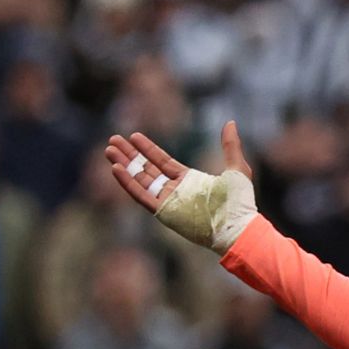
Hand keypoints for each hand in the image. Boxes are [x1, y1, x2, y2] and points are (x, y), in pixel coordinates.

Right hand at [105, 122, 258, 254]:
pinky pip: (141, 196)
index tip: (133, 136)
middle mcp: (175, 190)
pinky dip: (128, 183)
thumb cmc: (239, 203)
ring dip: (124, 165)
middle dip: (129, 155)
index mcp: (189, 180)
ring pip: (140, 180)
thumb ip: (230, 146)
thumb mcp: (236, 168)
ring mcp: (168, 201)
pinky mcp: (163, 212)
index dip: (147, 149)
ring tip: (109, 150)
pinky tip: (116, 169)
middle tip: (112, 140)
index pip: (162, 162)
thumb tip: (230, 122)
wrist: (237, 227)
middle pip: (146, 169)